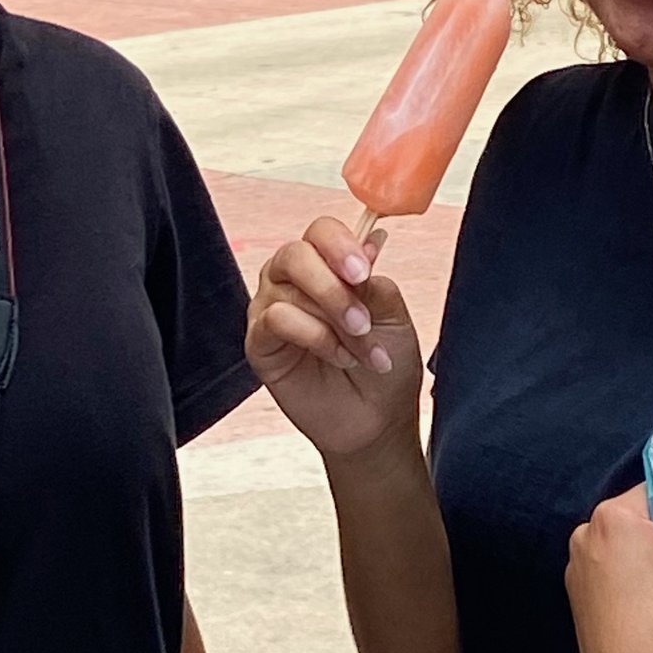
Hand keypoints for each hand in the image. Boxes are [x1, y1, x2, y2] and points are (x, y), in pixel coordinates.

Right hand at [245, 219, 424, 464]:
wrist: (377, 420)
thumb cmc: (385, 366)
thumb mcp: (393, 317)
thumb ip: (374, 282)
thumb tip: (372, 240)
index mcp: (327, 267)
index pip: (321, 232)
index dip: (340, 245)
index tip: (364, 271)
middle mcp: (293, 281)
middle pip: (296, 253)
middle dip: (334, 286)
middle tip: (362, 320)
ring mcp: (271, 309)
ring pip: (288, 289)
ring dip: (333, 321)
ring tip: (360, 351)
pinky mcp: (259, 342)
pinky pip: (275, 319)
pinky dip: (313, 336)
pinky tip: (337, 357)